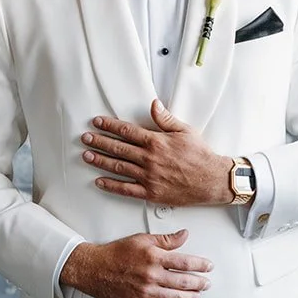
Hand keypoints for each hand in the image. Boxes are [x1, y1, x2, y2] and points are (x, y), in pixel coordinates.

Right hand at [59, 229, 212, 297]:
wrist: (94, 269)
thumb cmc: (116, 254)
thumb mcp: (142, 239)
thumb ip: (165, 239)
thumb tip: (184, 235)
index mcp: (154, 257)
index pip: (186, 262)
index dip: (201, 265)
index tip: (208, 266)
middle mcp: (151, 276)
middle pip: (185, 282)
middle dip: (200, 283)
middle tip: (206, 283)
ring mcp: (146, 293)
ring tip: (196, 295)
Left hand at [82, 100, 232, 206]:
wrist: (211, 180)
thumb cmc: (200, 155)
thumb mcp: (185, 130)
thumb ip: (166, 118)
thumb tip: (153, 104)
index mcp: (156, 142)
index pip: (126, 131)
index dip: (109, 126)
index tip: (97, 122)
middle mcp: (149, 159)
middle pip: (118, 148)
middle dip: (99, 142)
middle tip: (85, 138)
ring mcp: (148, 177)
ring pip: (118, 167)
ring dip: (100, 161)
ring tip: (87, 156)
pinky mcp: (151, 192)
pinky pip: (126, 189)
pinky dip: (111, 185)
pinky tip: (100, 181)